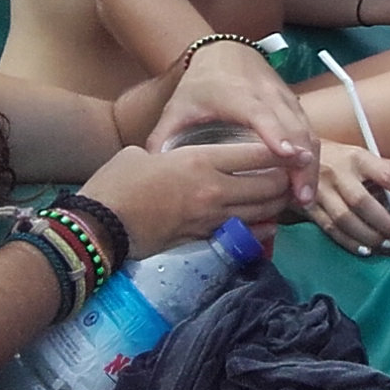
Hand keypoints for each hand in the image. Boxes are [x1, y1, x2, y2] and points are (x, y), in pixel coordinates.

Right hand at [76, 141, 291, 253]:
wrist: (97, 227)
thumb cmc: (115, 183)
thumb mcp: (141, 154)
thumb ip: (165, 151)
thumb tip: (166, 157)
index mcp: (200, 160)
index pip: (256, 154)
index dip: (280, 151)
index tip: (292, 149)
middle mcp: (214, 189)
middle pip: (268, 185)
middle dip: (285, 180)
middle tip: (291, 175)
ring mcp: (210, 218)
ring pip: (261, 212)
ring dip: (278, 205)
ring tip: (285, 197)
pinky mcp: (202, 240)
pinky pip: (242, 233)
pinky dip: (261, 229)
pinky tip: (269, 225)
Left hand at [149, 43, 318, 205]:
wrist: (226, 51)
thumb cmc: (201, 84)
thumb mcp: (178, 107)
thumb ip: (163, 136)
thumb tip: (151, 168)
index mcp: (238, 96)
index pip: (262, 115)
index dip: (276, 134)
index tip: (287, 156)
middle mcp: (268, 96)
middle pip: (295, 129)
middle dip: (301, 164)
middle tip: (299, 197)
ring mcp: (285, 99)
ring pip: (307, 132)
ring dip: (310, 165)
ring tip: (305, 197)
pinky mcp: (294, 105)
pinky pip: (309, 131)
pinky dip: (310, 157)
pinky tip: (306, 181)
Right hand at [307, 143, 389, 255]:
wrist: (294, 155)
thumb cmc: (339, 158)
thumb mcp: (365, 156)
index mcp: (358, 158)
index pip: (388, 176)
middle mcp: (339, 173)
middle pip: (363, 202)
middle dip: (385, 222)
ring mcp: (320, 190)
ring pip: (345, 219)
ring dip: (368, 235)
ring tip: (386, 243)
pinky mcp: (308, 206)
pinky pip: (330, 228)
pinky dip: (349, 241)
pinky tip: (364, 249)